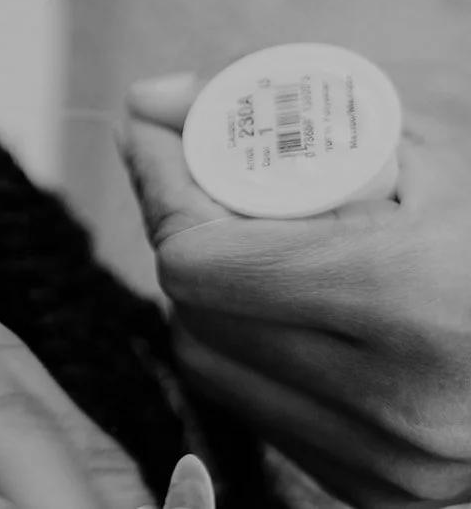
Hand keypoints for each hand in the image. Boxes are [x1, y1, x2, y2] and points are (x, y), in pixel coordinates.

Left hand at [122, 72, 470, 507]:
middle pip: (193, 312)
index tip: (154, 135)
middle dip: (182, 232)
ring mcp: (395, 465)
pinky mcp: (387, 495)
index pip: (200, 262)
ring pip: (214, 368)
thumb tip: (148, 100)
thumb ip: (279, 111)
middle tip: (199, 177)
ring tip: (250, 236)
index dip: (160, 188)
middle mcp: (400, 402)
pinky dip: (251, 352)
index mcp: (412, 301)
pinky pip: (265, 413)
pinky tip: (287, 304)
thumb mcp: (420, 141)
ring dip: (208, 297)